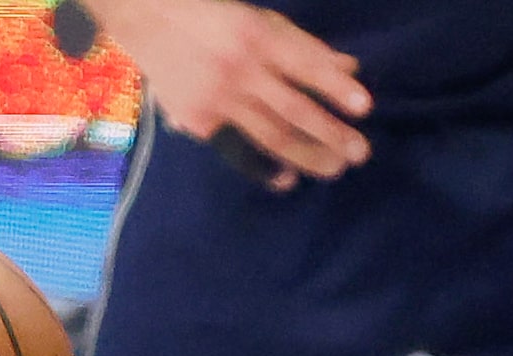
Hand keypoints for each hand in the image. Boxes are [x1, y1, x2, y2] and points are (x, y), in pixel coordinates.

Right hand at [107, 0, 370, 186]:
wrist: (147, 19)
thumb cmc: (215, 19)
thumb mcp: (261, 22)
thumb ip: (305, 47)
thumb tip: (351, 68)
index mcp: (257, 37)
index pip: (306, 65)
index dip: (335, 87)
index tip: (364, 107)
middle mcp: (239, 68)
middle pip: (293, 109)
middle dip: (330, 134)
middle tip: (360, 153)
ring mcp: (217, 97)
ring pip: (270, 136)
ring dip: (308, 156)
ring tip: (335, 169)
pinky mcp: (198, 119)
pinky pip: (238, 148)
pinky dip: (265, 167)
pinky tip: (287, 179)